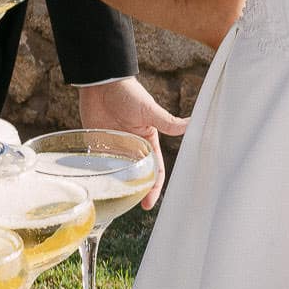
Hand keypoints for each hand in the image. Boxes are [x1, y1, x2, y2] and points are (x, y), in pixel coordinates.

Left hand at [77, 76, 188, 207]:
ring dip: (116, 186)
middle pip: (136, 176)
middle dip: (135, 192)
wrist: (102, 82)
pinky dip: (98, 175)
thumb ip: (167, 121)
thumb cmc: (128, 93)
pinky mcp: (98, 144)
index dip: (153, 187)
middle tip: (129, 207)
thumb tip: (192, 124)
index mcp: (148, 142)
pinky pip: (98, 164)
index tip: (148, 204)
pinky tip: (96, 187)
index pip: (154, 170)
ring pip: (117, 173)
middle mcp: (132, 148)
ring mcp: (115, 147)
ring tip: (113, 203)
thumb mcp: (148, 110)